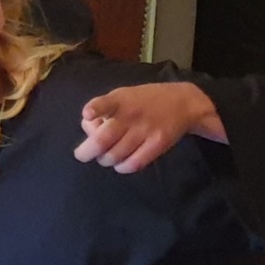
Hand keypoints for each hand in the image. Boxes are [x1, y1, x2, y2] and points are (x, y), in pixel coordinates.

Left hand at [73, 82, 225, 173]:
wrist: (182, 102)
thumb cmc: (142, 101)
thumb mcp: (121, 96)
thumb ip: (102, 110)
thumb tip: (88, 128)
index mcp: (119, 100)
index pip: (105, 103)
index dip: (95, 109)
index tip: (88, 115)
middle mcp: (131, 115)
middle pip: (103, 140)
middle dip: (86, 152)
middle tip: (82, 155)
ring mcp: (145, 130)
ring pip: (114, 156)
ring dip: (105, 160)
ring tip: (106, 156)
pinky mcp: (158, 143)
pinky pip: (134, 163)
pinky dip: (122, 167)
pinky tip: (121, 163)